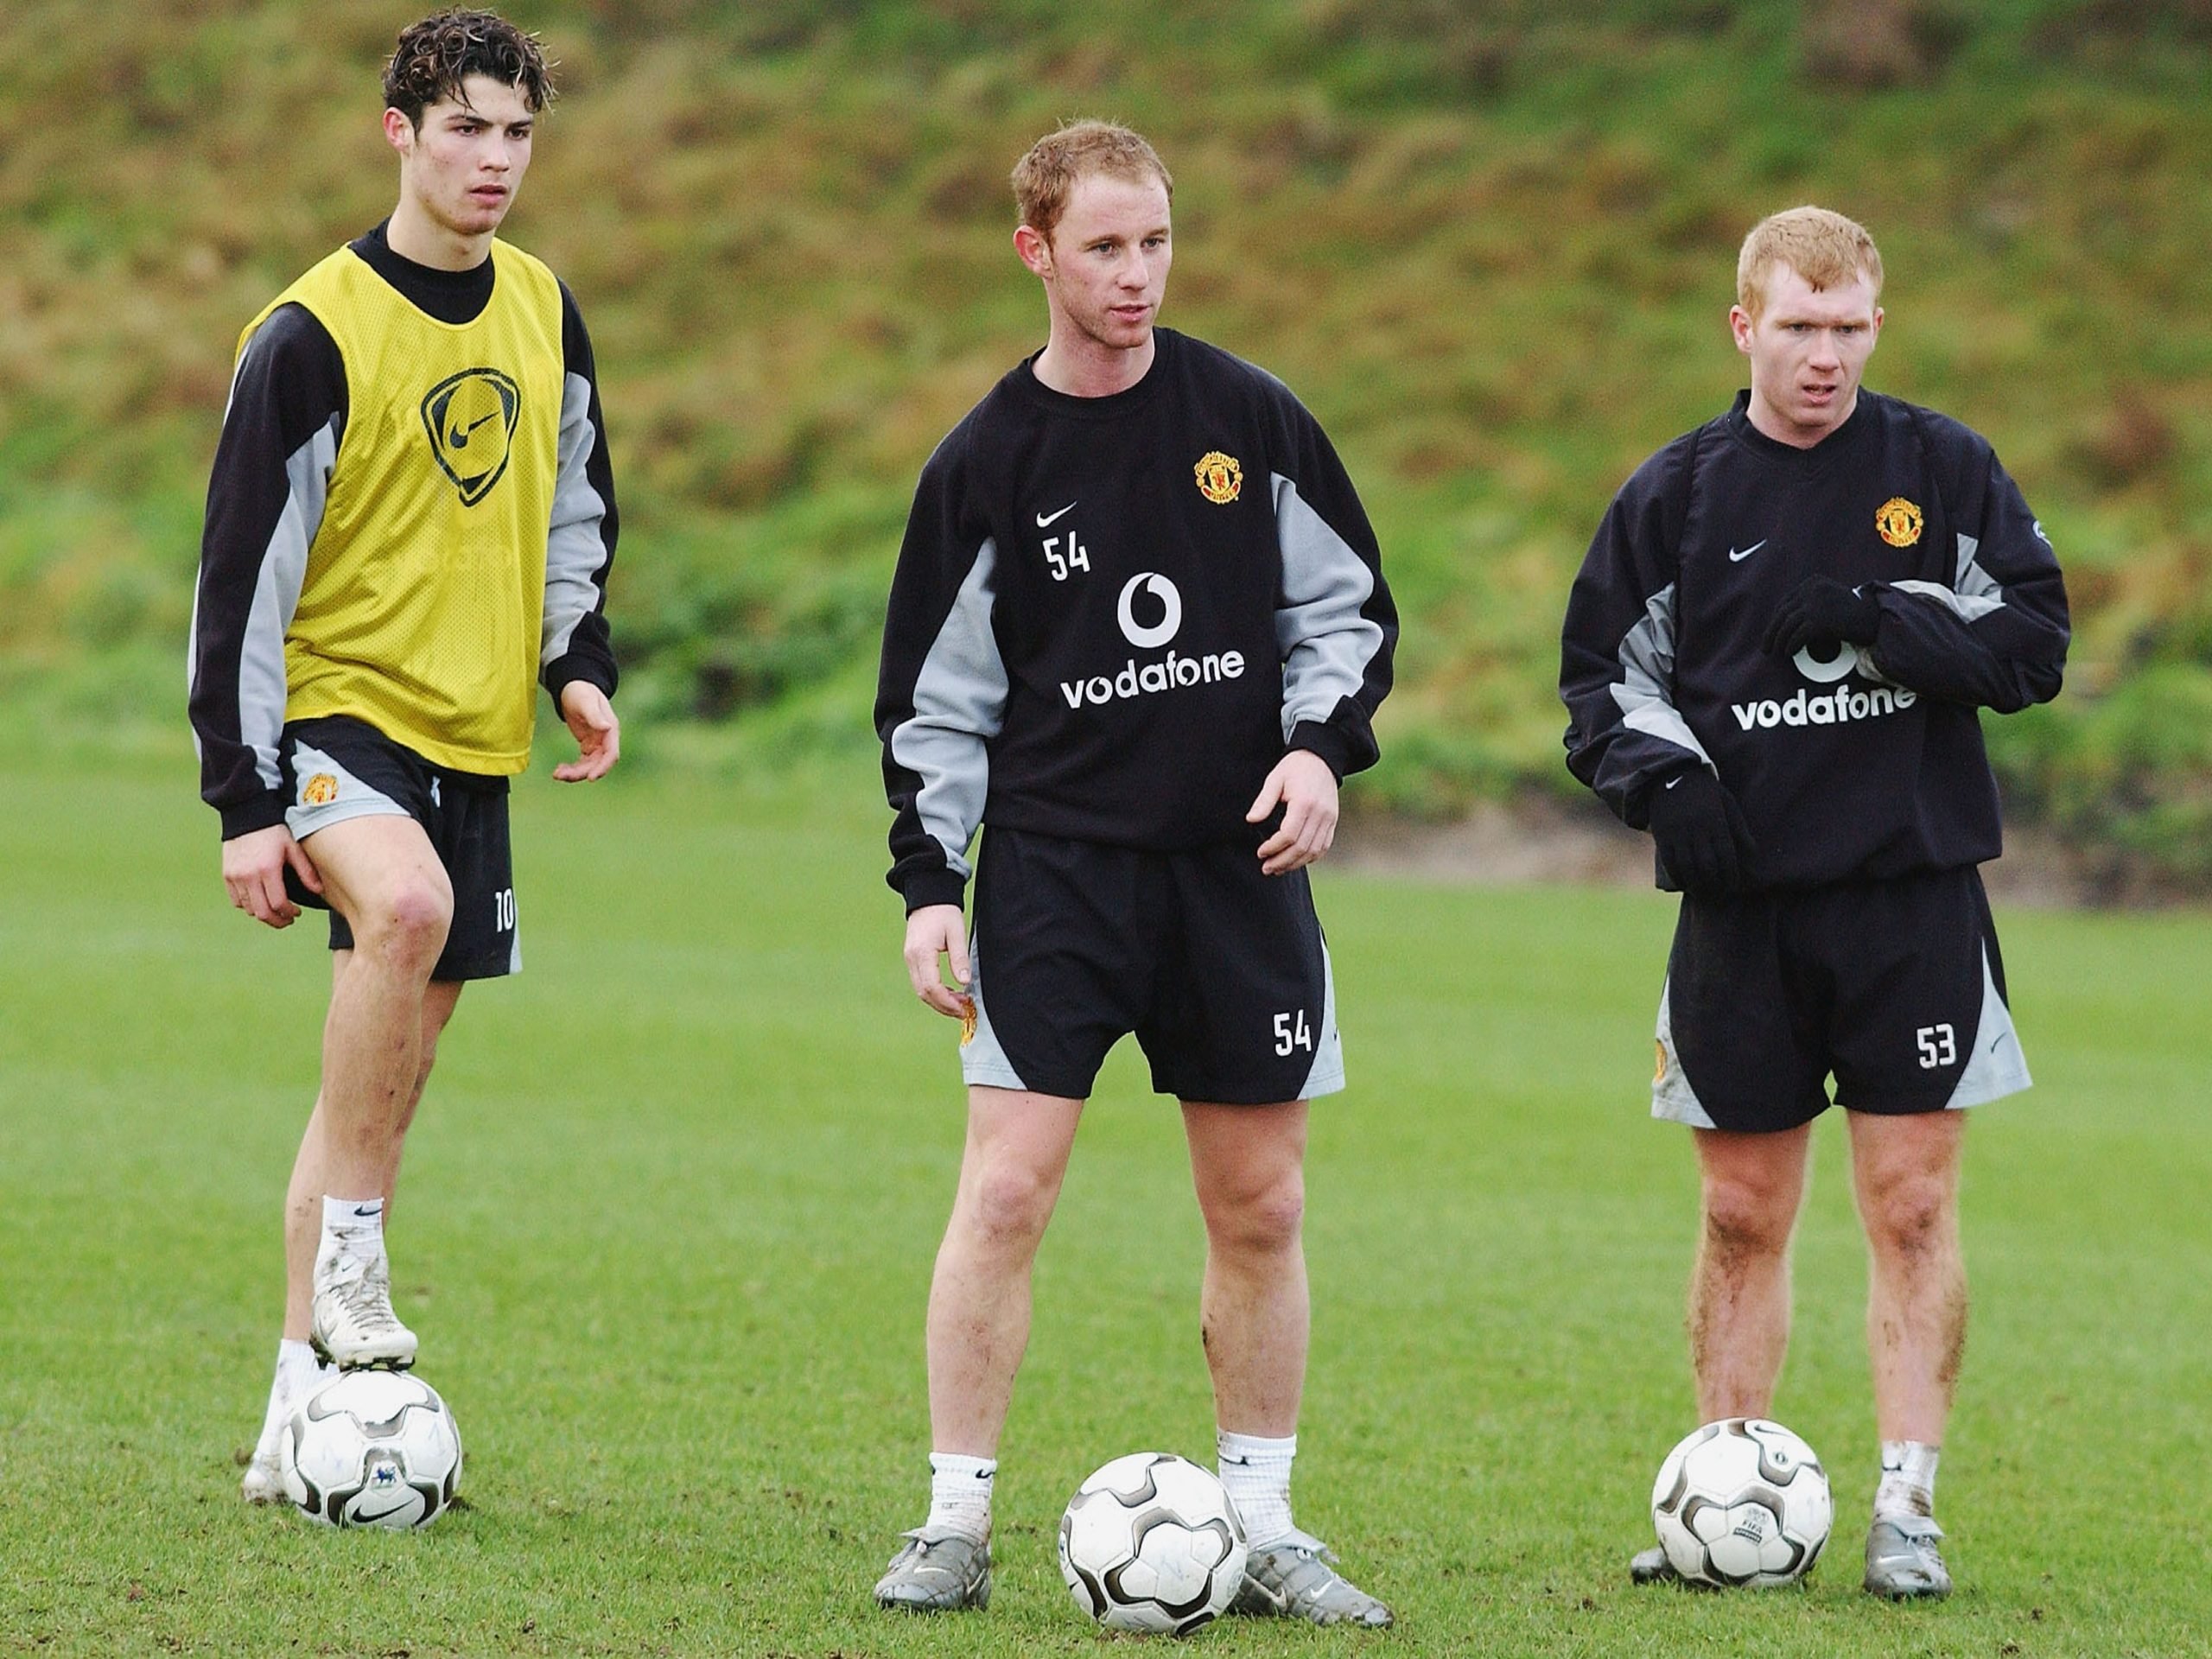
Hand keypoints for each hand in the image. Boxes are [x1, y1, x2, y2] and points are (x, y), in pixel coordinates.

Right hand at [221, 823, 321, 927]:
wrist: (246, 815)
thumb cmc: (274, 831)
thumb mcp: (293, 847)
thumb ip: (306, 870)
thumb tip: (318, 890)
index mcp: (268, 869)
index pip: (278, 904)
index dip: (289, 913)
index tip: (297, 913)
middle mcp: (249, 876)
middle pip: (262, 912)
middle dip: (277, 921)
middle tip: (287, 920)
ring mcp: (235, 877)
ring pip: (248, 909)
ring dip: (263, 913)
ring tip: (275, 910)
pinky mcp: (227, 875)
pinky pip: (236, 900)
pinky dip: (248, 905)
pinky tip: (259, 901)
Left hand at [554, 681, 619, 780]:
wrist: (574, 688)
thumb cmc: (581, 691)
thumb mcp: (586, 702)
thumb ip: (595, 716)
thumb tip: (608, 728)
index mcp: (611, 730)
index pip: (611, 754)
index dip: (603, 767)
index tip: (590, 778)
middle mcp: (606, 740)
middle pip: (598, 764)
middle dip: (581, 773)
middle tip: (561, 776)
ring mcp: (597, 744)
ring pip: (589, 766)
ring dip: (575, 774)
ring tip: (557, 774)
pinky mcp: (587, 746)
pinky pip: (582, 764)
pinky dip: (571, 769)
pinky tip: (558, 770)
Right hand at [903, 903, 971, 1018]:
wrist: (928, 897)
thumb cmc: (944, 912)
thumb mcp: (956, 933)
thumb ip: (959, 958)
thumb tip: (964, 982)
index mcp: (922, 953)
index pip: (932, 987)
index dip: (948, 1002)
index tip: (964, 1008)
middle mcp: (912, 959)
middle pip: (924, 993)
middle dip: (944, 1006)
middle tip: (964, 1011)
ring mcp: (910, 960)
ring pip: (921, 990)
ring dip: (940, 1001)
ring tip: (960, 1004)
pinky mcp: (912, 959)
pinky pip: (921, 983)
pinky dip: (935, 992)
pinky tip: (950, 993)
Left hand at [1247, 749, 1339, 875]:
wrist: (1321, 757)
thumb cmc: (1295, 767)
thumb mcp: (1275, 778)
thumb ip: (1264, 801)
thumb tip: (1251, 820)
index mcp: (1304, 803)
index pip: (1289, 835)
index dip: (1273, 847)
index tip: (1260, 852)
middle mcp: (1320, 813)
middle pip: (1301, 847)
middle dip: (1282, 861)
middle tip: (1266, 868)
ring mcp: (1330, 819)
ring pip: (1314, 851)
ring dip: (1295, 863)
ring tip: (1278, 868)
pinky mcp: (1333, 821)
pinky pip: (1323, 846)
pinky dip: (1310, 857)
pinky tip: (1295, 861)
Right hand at [1645, 766, 1753, 895]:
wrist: (1670, 773)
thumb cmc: (1704, 790)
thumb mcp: (1727, 802)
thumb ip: (1739, 827)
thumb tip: (1752, 852)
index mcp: (1716, 822)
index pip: (1726, 856)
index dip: (1730, 875)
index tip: (1733, 886)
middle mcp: (1697, 829)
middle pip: (1707, 865)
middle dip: (1714, 884)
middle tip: (1719, 895)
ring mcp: (1678, 833)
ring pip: (1688, 866)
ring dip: (1696, 884)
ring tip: (1703, 893)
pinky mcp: (1663, 835)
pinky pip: (1670, 861)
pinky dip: (1678, 876)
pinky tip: (1684, 883)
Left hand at [1763, 577, 1880, 659]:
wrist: (1875, 618)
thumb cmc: (1853, 612)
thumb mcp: (1830, 597)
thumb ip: (1811, 601)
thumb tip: (1786, 618)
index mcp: (1813, 582)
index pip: (1786, 601)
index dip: (1776, 618)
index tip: (1771, 631)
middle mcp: (1812, 590)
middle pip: (1782, 613)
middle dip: (1771, 632)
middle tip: (1766, 647)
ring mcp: (1815, 604)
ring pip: (1787, 625)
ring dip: (1779, 641)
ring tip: (1776, 652)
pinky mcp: (1820, 620)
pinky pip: (1798, 636)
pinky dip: (1791, 645)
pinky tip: (1789, 652)